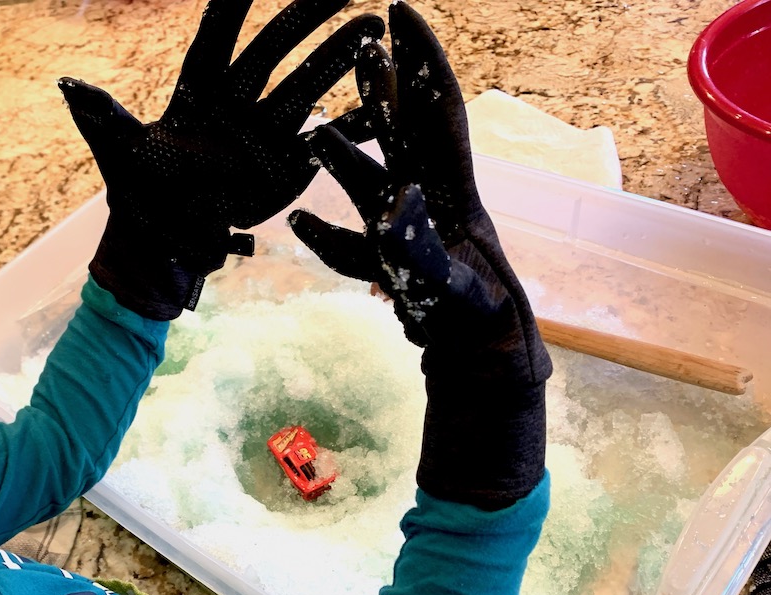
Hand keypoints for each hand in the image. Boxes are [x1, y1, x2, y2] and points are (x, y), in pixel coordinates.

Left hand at [59, 0, 383, 319]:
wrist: (167, 242)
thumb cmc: (138, 194)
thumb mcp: (120, 154)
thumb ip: (104, 119)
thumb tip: (70, 86)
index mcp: (197, 91)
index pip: (218, 34)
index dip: (235, 2)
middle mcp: (236, 103)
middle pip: (276, 47)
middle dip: (307, 13)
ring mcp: (265, 132)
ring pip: (307, 84)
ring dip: (338, 57)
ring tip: (370, 30)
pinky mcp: (285, 166)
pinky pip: (324, 139)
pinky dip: (351, 123)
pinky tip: (380, 104)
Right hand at [288, 2, 550, 508]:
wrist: (483, 372)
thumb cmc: (481, 334)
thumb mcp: (455, 290)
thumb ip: (419, 248)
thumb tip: (394, 201)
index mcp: (457, 197)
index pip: (439, 113)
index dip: (423, 60)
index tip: (400, 13)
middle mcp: (434, 207)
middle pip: (404, 135)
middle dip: (382, 89)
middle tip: (360, 45)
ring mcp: (413, 239)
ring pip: (372, 184)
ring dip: (344, 158)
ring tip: (311, 134)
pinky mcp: (396, 270)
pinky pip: (354, 246)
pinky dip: (327, 236)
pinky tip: (299, 225)